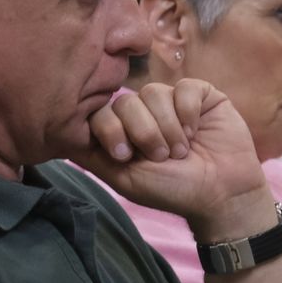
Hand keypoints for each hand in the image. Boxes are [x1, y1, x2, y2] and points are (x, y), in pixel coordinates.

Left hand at [73, 81, 270, 237]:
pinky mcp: (201, 94)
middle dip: (143, 132)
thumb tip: (60, 137)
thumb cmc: (173, 190)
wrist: (221, 195)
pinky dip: (188, 112)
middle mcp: (146, 112)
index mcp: (125, 130)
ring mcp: (173, 101)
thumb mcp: (124, 178)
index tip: (126, 156)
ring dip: (168, 127)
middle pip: (126, 100)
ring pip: (154, 92)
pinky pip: (184, 88)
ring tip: (182, 150)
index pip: (102, 112)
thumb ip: (93, 156)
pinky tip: (196, 130)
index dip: (112, 130)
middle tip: (162, 157)